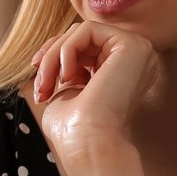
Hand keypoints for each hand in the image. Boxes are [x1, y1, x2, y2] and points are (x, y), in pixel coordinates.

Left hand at [27, 21, 159, 164]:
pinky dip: (66, 49)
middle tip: (41, 86)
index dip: (55, 57)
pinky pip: (88, 29)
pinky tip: (67, 77)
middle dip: (51, 57)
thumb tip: (49, 54)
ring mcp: (138, 51)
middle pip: (82, 37)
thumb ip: (67, 69)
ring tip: (48, 84)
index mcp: (123, 72)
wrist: (90, 146)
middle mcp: (135, 60)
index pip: (85, 47)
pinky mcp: (132, 45)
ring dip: (54, 55)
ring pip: (82, 32)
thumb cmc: (75, 131)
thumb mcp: (68, 92)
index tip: (39, 80)